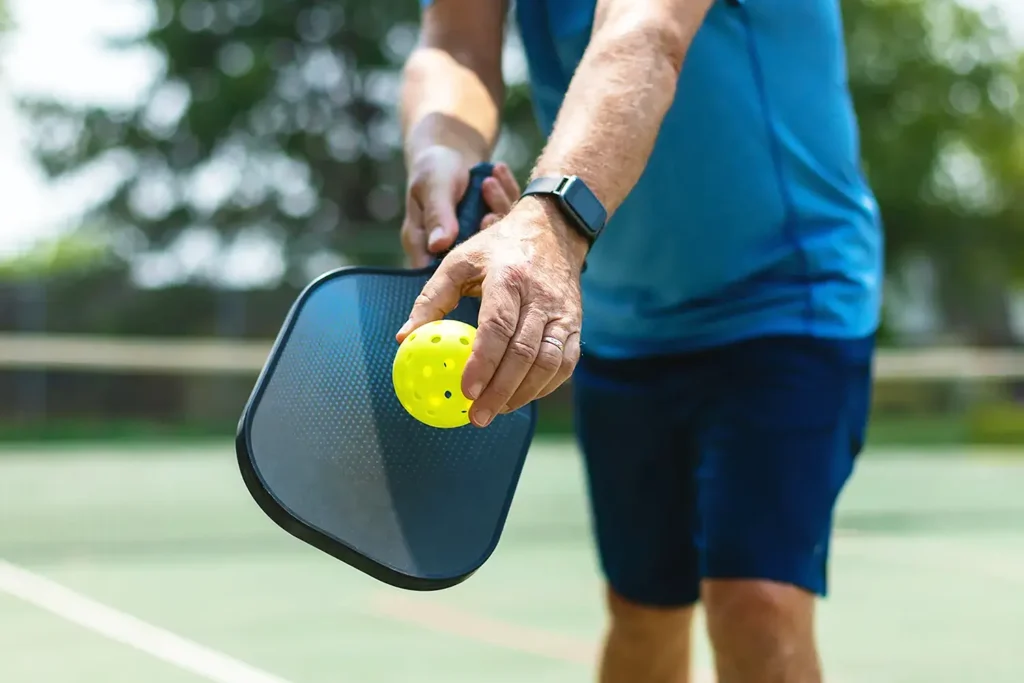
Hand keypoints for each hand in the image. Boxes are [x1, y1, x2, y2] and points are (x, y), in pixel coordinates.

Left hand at [396, 197, 588, 426]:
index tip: (465, 391)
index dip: (482, 362)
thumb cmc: (498, 248)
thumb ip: (431, 299)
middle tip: (477, 416)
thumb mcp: (459, 261)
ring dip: (523, 394)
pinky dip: (545, 387)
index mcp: (508, 277)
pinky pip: (565, 364)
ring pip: (549, 363)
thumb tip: (403, 338)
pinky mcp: (576, 324)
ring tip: (496, 411)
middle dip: (500, 391)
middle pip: (524, 353)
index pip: (497, 326)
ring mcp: (563, 312)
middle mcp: (540, 296)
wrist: (554, 230)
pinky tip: (521, 398)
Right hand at [400, 147, 521, 266]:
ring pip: (496, 236)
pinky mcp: (496, 229)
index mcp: (424, 246)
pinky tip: (500, 170)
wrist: (451, 151)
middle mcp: (451, 249)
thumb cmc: (433, 168)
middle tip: (489, 204)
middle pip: (474, 257)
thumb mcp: (432, 186)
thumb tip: (438, 244)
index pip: (439, 271)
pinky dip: (507, 193)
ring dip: (498, 205)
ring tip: (489, 181)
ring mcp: (476, 240)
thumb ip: (437, 214)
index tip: (479, 230)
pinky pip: (508, 218)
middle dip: (487, 229)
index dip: (462, 262)